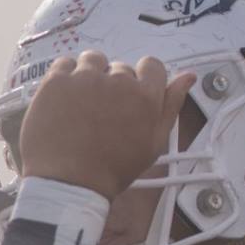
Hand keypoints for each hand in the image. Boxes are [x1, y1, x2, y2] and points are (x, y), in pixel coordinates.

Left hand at [17, 51, 195, 200]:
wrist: (68, 183)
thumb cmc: (111, 169)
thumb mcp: (153, 143)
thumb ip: (171, 105)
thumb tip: (187, 77)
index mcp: (145, 96)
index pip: (152, 65)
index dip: (140, 80)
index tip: (129, 96)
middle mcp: (118, 81)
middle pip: (120, 67)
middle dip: (113, 85)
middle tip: (101, 112)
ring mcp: (85, 78)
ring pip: (93, 61)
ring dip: (89, 75)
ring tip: (82, 104)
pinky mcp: (57, 81)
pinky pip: (64, 63)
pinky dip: (64, 77)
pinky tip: (65, 99)